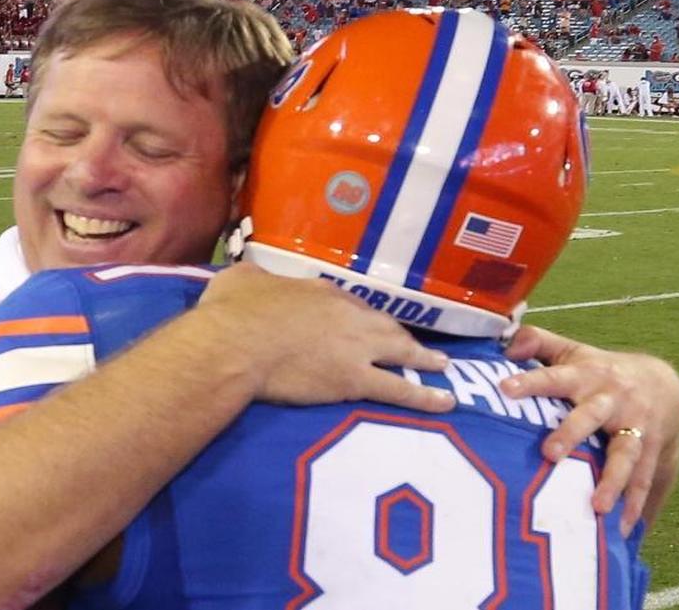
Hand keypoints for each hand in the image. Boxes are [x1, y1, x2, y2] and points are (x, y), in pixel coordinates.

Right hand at [199, 263, 453, 412]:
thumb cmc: (232, 311)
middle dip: (400, 334)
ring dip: (424, 358)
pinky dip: (425, 397)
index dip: (359, 314)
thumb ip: (256, 277)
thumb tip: (253, 278)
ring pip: (401, 351)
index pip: (350, 302)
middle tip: (415, 343)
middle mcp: (348, 315)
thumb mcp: (241, 278)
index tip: (364, 321)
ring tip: (441, 365)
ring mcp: (356, 348)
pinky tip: (445, 402)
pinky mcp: (356, 380)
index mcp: (321, 290)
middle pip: (383, 323)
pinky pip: (400, 390)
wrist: (236, 344)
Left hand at [500, 325, 678, 534]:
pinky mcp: (651, 451)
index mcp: (587, 375)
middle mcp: (611, 400)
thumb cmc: (600, 370)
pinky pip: (644, 481)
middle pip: (590, 416)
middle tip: (549, 454)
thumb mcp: (573, 351)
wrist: (664, 384)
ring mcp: (634, 426)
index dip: (531, 381)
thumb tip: (506, 344)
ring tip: (598, 508)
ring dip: (612, 481)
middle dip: (571, 434)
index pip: (555, 376)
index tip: (505, 388)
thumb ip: (539, 342)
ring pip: (625, 454)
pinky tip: (622, 531)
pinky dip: (634, 507)